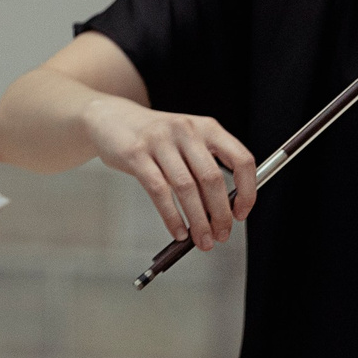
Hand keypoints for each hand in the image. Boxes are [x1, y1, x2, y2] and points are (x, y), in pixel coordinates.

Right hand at [79, 95, 254, 250]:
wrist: (110, 117)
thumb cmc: (153, 136)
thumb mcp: (186, 141)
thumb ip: (205, 167)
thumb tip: (224, 210)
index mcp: (206, 127)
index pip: (241, 159)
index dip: (247, 191)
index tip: (241, 213)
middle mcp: (185, 130)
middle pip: (212, 179)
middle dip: (220, 215)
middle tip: (221, 235)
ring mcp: (159, 141)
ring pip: (186, 188)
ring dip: (197, 221)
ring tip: (202, 240)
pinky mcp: (136, 154)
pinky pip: (159, 191)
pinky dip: (171, 217)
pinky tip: (177, 230)